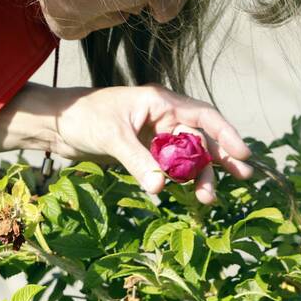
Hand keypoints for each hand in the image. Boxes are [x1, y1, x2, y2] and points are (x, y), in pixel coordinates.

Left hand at [51, 84, 253, 203]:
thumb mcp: (112, 137)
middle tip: (244, 177)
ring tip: (208, 198)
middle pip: (200, 139)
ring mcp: (154, 136)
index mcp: (160, 102)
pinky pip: (169, 167)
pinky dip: (179, 179)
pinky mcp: (144, 152)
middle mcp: (163, 117)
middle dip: (220, 158)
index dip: (225, 133)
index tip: (242, 153)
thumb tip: (160, 187)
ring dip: (199, 175)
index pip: (202, 116)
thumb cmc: (83, 117)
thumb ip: (137, 161)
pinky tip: (188, 194)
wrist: (56, 124)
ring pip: (186, 156)